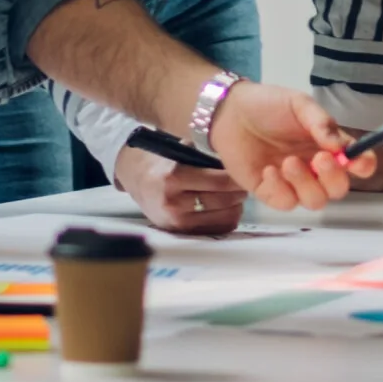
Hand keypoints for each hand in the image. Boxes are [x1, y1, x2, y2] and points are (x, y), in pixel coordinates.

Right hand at [115, 147, 247, 234]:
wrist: (136, 178)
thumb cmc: (164, 159)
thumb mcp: (182, 149)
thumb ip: (208, 156)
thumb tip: (240, 163)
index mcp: (174, 177)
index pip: (221, 181)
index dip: (238, 177)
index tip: (245, 171)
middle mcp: (175, 202)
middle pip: (226, 201)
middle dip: (240, 190)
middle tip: (244, 182)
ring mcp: (177, 221)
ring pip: (227, 217)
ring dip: (237, 205)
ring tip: (234, 193)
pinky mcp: (182, 232)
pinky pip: (219, 228)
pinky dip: (228, 217)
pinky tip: (226, 206)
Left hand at [207, 82, 376, 210]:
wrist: (229, 112)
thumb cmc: (268, 105)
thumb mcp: (298, 105)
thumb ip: (322, 123)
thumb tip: (342, 147)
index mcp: (329, 146)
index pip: (357, 163)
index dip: (364, 166)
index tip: (359, 162)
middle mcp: (315, 168)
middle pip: (338, 189)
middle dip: (333, 178)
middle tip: (319, 159)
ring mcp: (293, 182)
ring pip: (314, 201)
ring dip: (305, 184)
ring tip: (287, 162)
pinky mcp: (270, 192)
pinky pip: (285, 203)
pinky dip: (280, 189)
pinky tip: (268, 170)